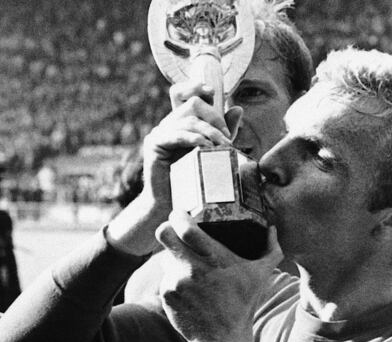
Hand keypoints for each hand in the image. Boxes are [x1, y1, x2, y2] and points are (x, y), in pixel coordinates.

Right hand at [107, 82, 240, 256]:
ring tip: (221, 147)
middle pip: (193, 102)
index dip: (197, 86)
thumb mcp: (214, 153)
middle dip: (215, 118)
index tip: (213, 92)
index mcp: (181, 123)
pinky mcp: (154, 144)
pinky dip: (193, 138)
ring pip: (188, 118)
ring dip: (209, 131)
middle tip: (226, 140)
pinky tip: (205, 147)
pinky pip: (176, 133)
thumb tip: (238, 109)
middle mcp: (169, 124)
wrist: (171, 205)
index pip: (184, 92)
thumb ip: (224, 132)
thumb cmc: (194, 182)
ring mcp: (159, 132)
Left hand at [156, 211, 281, 341]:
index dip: (177, 216)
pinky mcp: (166, 295)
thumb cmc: (243, 304)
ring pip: (165, 257)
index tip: (180, 214)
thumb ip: (270, 249)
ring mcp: (176, 282)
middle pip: (163, 235)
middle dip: (166, 228)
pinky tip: (188, 287)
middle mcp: (191, 268)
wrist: (222, 339)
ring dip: (174, 258)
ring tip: (187, 265)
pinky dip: (174, 279)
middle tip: (173, 229)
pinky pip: (165, 278)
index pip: (184, 228)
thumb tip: (272, 228)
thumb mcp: (261, 276)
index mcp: (212, 258)